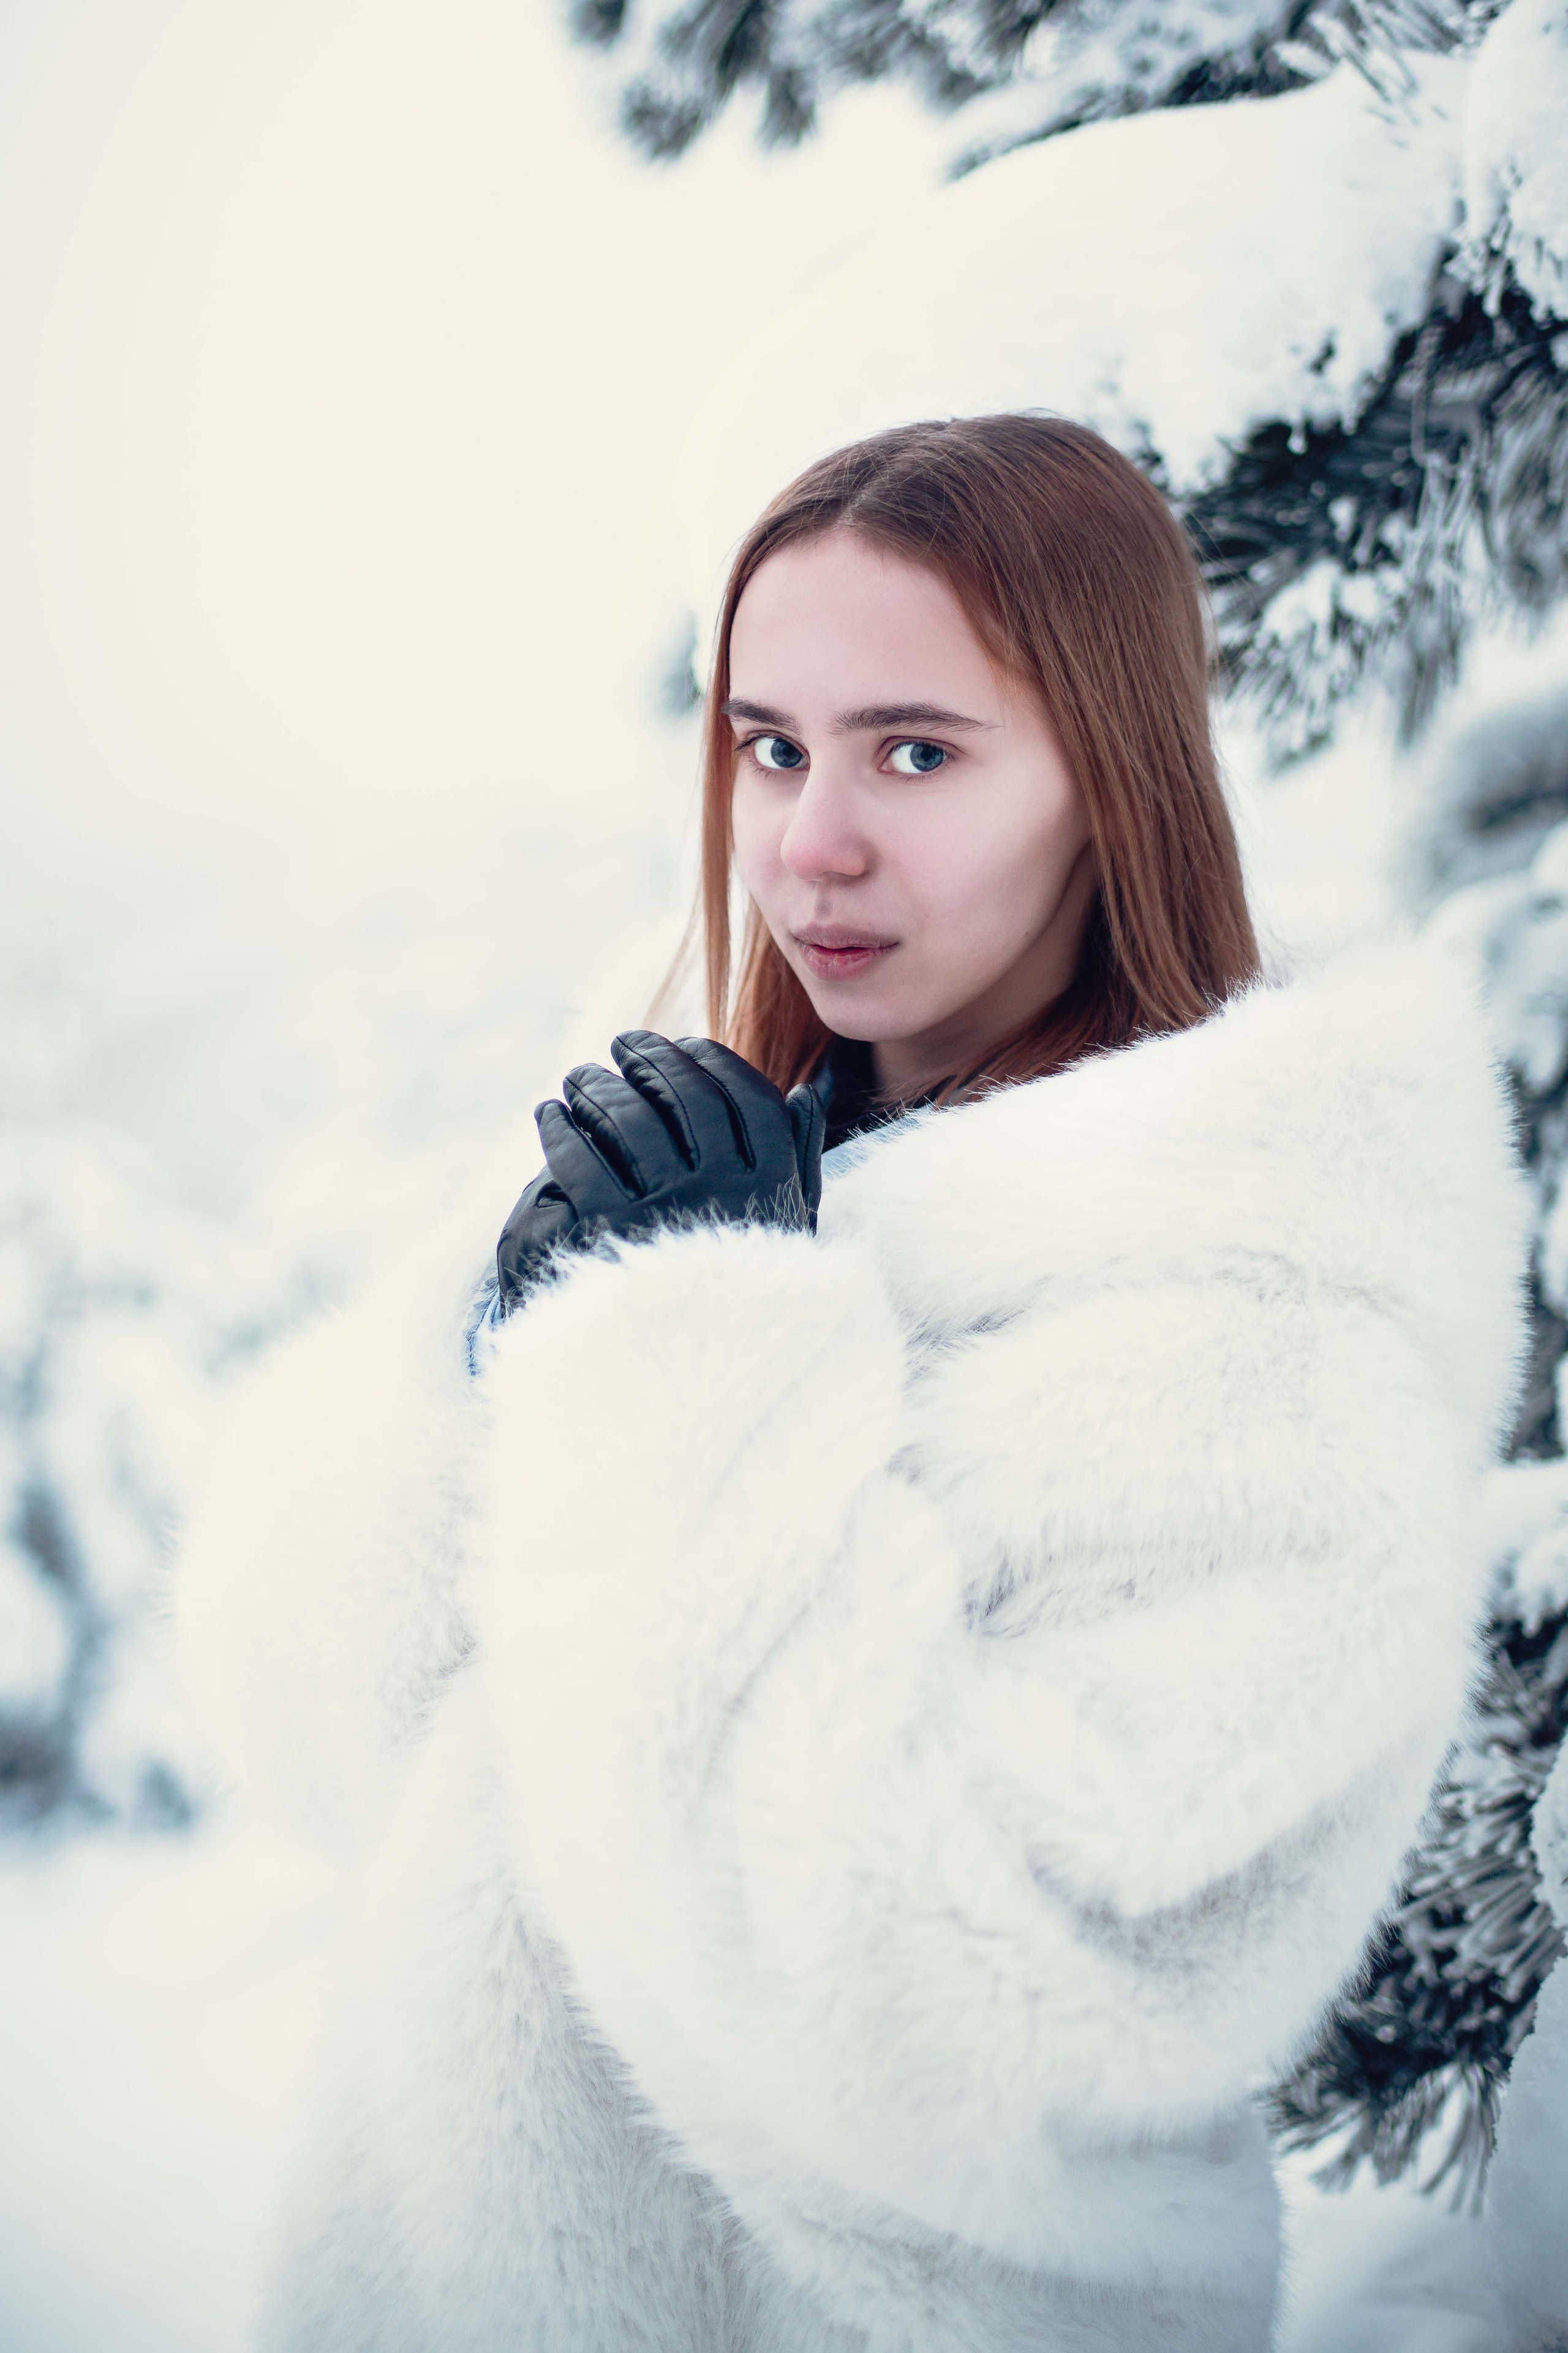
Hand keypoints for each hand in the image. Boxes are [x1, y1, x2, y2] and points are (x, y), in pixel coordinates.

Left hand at [494, 1032, 823, 1310]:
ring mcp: (672, 1212)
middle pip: (686, 1097)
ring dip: (597, 1087)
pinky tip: (549, 1118)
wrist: (701, 1388)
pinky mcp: (613, 1235)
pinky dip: (560, 1131)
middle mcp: (729, 1193)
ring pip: (629, 1120)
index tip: (681, 1043)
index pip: (744, 1096)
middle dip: (649, 1059)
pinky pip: (580, 1160)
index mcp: (777, 1186)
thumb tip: (803, 1090)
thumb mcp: (792, 1232)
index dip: (709, 1060)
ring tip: (577, 1078)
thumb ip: (799, 1158)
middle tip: (619, 1044)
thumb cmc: (748, 1303)